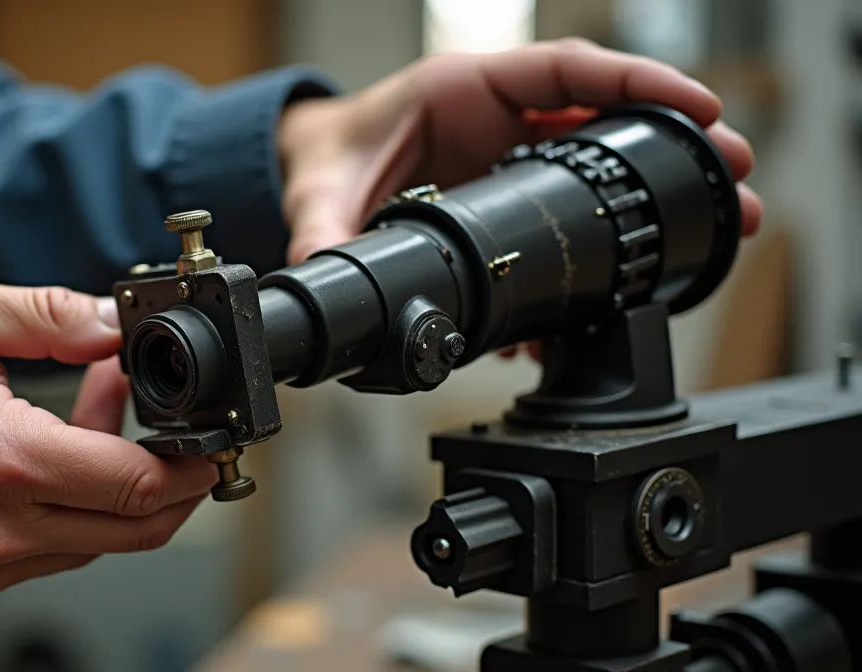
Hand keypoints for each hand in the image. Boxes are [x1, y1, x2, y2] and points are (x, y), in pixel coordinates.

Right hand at [0, 276, 216, 608]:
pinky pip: (43, 554)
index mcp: (1, 459)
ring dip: (113, 488)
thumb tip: (113, 321)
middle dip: (172, 482)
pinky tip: (47, 454)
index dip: (191, 461)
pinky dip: (66, 509)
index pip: (137, 484)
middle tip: (169, 427)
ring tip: (90, 412)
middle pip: (134, 531)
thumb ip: (45, 315)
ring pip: (91, 544)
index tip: (208, 436)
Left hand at [278, 38, 762, 264]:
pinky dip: (603, 230)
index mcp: (464, 88)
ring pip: (599, 157)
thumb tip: (325, 273)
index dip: (634, 80)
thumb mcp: (322, 190)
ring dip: (658, 184)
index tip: (692, 105)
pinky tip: (632, 268)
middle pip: (603, 112)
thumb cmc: (328, 157)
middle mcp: (499, 115)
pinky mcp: (511, 189)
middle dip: (672, 136)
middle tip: (734, 166)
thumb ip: (328, 229)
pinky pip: (570, 200)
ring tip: (719, 216)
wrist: (319, 172)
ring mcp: (510, 151)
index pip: (565, 69)